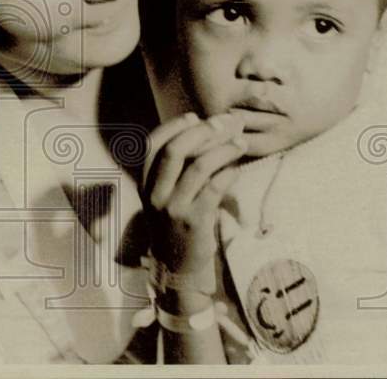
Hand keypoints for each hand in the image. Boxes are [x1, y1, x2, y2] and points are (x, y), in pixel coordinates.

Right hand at [141, 112, 247, 288]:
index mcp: (145, 184)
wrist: (177, 269)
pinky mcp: (194, 222)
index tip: (195, 116)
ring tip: (241, 141)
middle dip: (202, 131)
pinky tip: (239, 166)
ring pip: (199, 166)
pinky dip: (229, 172)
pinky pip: (215, 187)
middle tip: (224, 123)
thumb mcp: (163, 198)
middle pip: (175, 151)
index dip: (173, 126)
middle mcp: (155, 194)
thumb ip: (173, 171)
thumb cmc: (176, 226)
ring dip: (223, 149)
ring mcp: (173, 208)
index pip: (152, 145)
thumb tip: (200, 133)